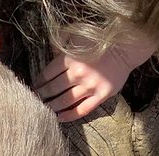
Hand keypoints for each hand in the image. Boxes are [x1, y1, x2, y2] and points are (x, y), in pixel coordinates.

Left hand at [34, 30, 155, 121]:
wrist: (124, 49)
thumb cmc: (99, 40)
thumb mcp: (77, 34)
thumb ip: (60, 42)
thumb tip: (49, 53)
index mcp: (69, 59)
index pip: (47, 74)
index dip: (38, 82)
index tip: (33, 87)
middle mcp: (78, 74)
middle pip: (53, 89)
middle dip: (42, 95)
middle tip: (34, 101)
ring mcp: (89, 87)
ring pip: (65, 101)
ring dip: (52, 107)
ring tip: (44, 110)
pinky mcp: (100, 96)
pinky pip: (82, 109)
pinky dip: (70, 115)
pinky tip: (60, 118)